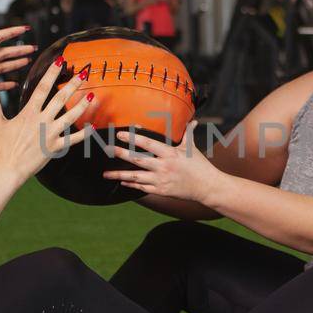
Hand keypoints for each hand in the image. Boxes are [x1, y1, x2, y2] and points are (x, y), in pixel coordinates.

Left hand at [0, 20, 35, 105]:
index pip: (0, 37)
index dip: (12, 32)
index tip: (25, 29)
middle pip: (6, 52)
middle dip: (20, 49)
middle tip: (33, 47)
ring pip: (5, 66)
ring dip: (17, 63)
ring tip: (28, 60)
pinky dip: (8, 84)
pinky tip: (15, 83)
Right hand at [0, 59, 94, 177]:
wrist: (7, 169)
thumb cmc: (0, 147)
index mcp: (28, 113)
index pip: (42, 88)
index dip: (52, 73)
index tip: (60, 61)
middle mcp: (41, 121)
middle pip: (60, 99)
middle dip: (73, 85)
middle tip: (84, 74)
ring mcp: (50, 134)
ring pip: (70, 117)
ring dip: (82, 105)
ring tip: (92, 95)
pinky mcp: (54, 148)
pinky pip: (72, 140)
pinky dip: (84, 134)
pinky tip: (93, 126)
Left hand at [104, 124, 219, 203]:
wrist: (207, 187)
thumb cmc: (199, 166)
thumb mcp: (192, 148)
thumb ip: (188, 134)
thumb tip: (193, 121)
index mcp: (170, 153)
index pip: (148, 143)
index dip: (133, 138)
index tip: (120, 134)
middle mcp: (163, 166)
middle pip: (137, 159)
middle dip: (121, 153)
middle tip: (108, 149)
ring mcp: (161, 180)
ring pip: (136, 177)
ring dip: (119, 174)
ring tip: (105, 174)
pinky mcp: (161, 191)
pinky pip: (142, 188)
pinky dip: (131, 185)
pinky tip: (121, 182)